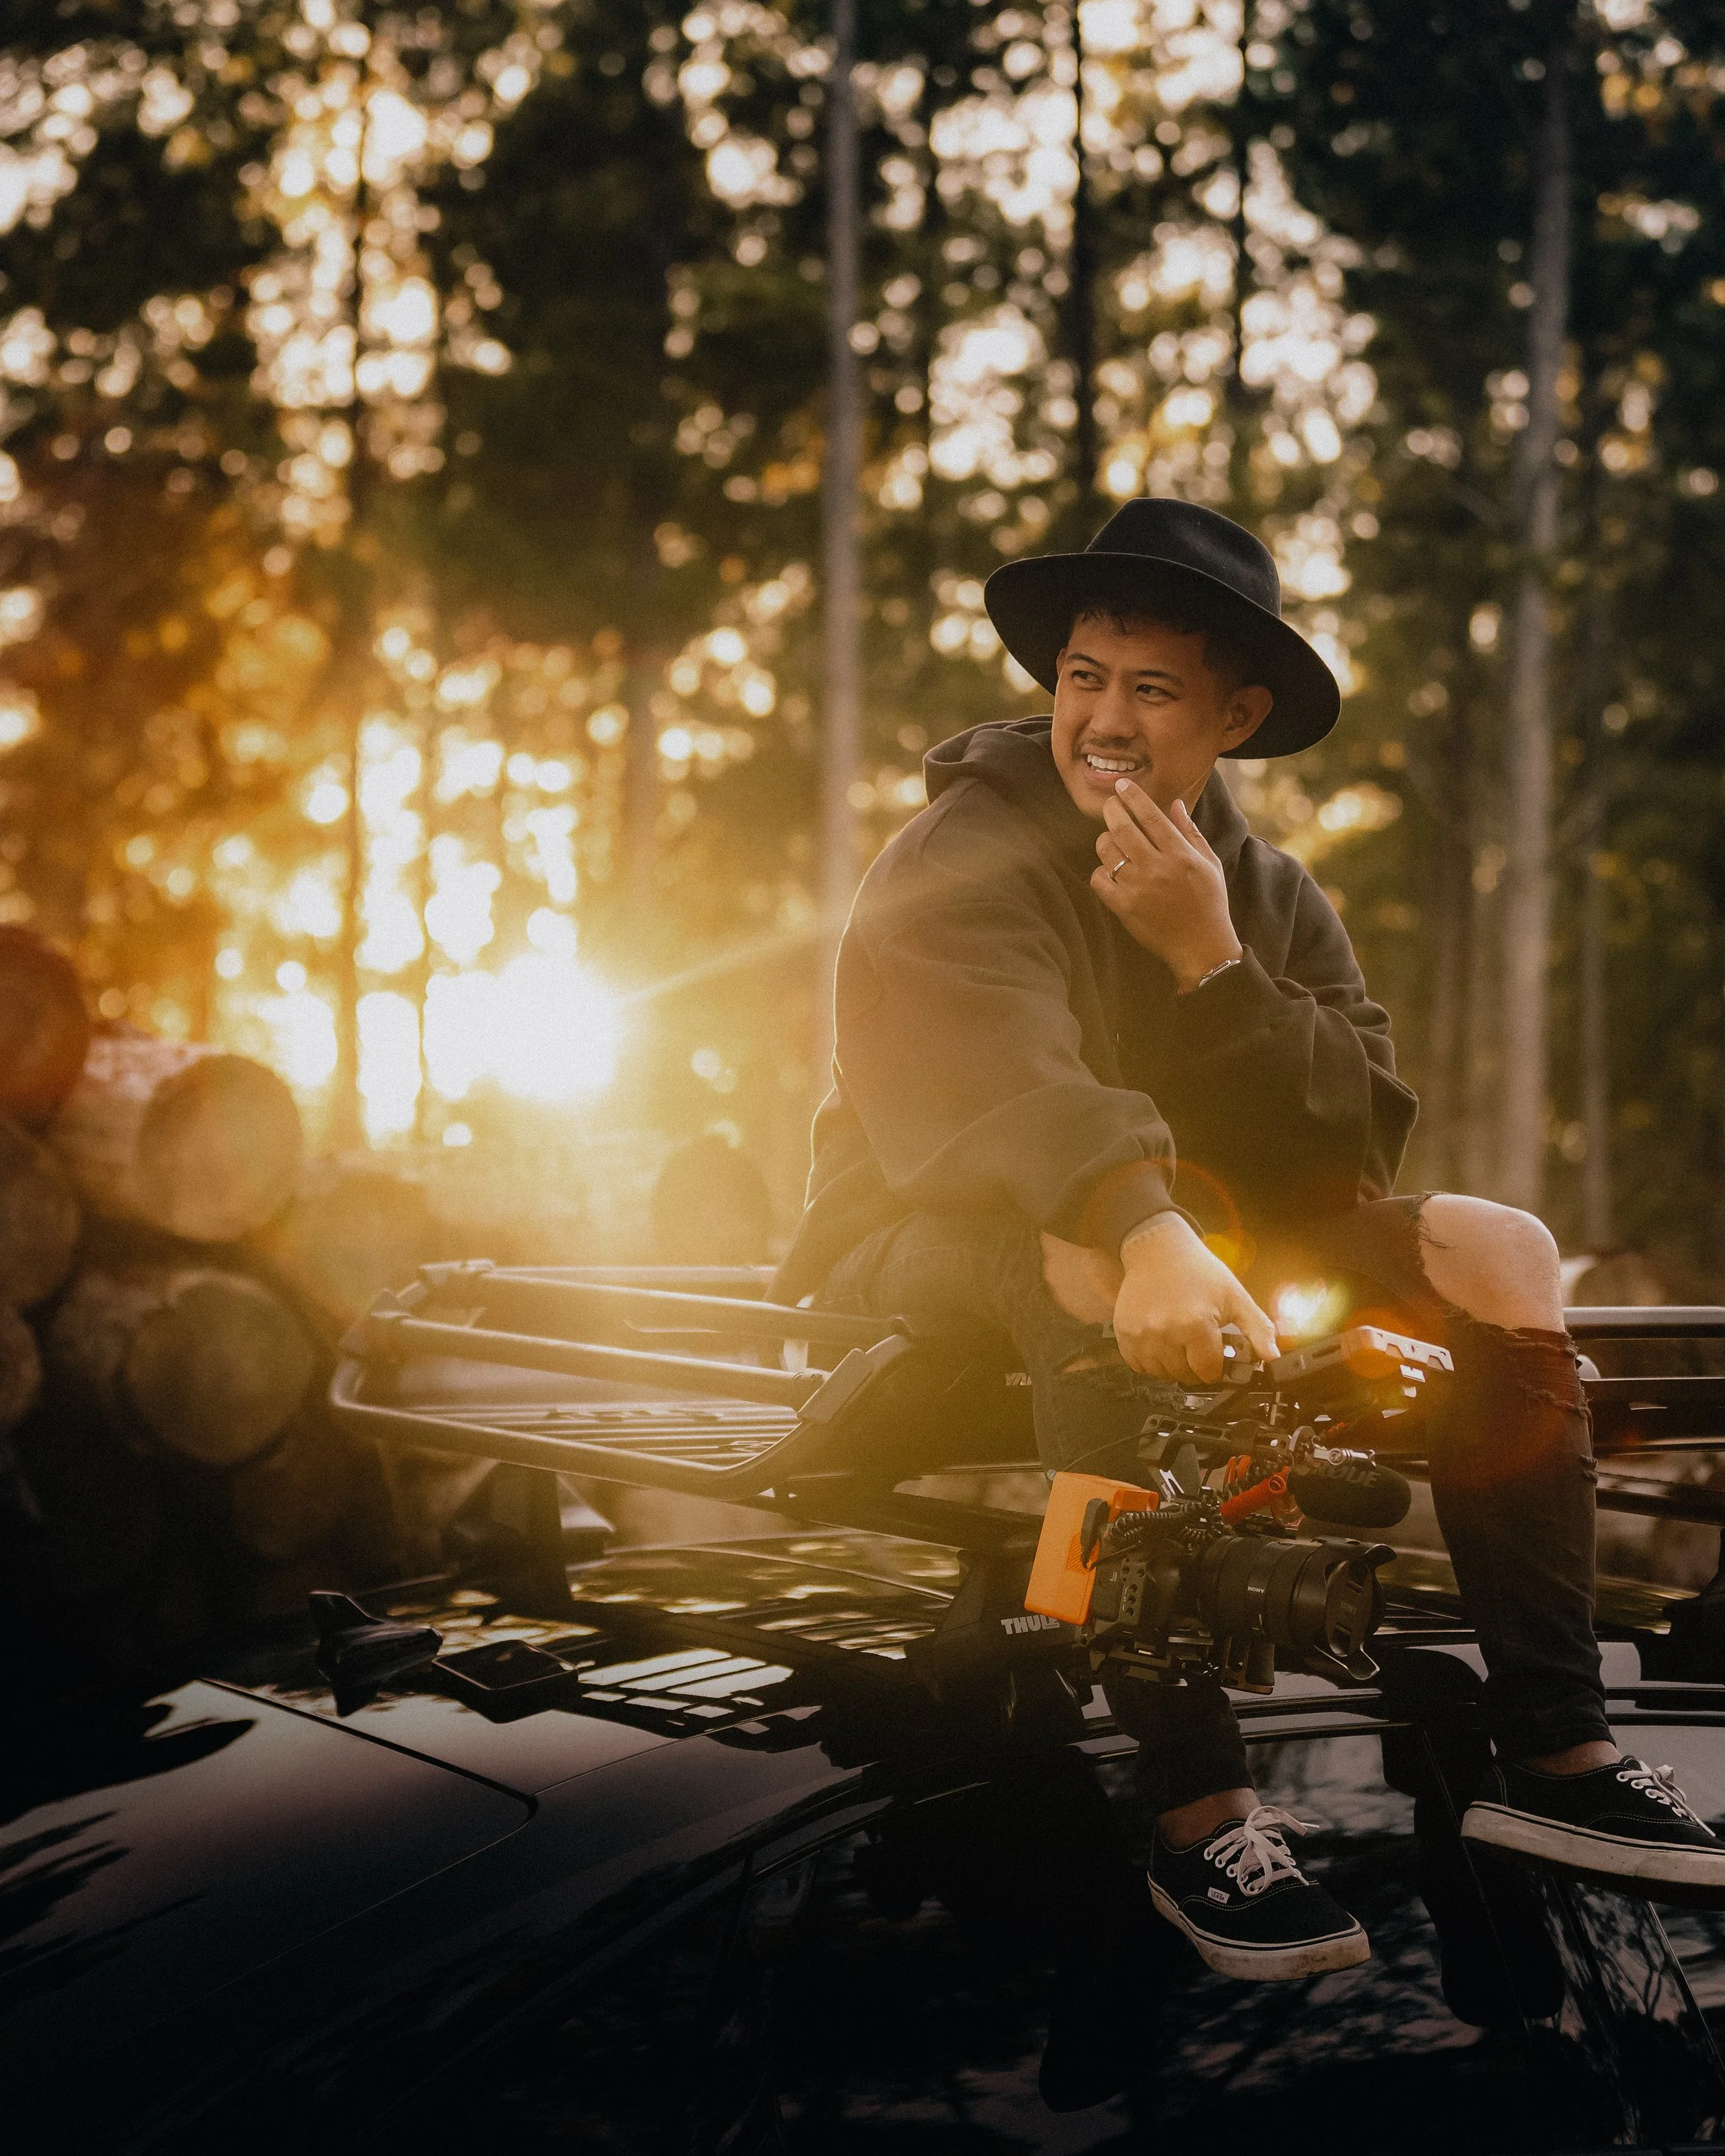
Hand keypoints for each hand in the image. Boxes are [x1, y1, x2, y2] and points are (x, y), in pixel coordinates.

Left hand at [1092, 780, 1241, 990]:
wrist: (1202, 948)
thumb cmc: (1209, 903)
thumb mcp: (1209, 863)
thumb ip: (1190, 832)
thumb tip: (1174, 804)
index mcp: (1180, 855)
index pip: (1150, 815)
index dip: (1133, 796)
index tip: (1122, 785)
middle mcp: (1157, 868)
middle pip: (1123, 827)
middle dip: (1112, 810)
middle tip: (1110, 805)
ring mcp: (1138, 888)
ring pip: (1108, 851)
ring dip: (1105, 840)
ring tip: (1111, 839)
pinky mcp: (1124, 908)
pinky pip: (1099, 879)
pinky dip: (1100, 871)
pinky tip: (1110, 870)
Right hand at [1112, 1214, 1278, 1382]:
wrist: (1157, 1250)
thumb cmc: (1198, 1271)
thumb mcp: (1235, 1295)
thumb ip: (1258, 1328)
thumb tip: (1273, 1357)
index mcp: (1195, 1325)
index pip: (1208, 1371)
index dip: (1216, 1366)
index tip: (1216, 1355)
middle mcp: (1165, 1333)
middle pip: (1184, 1375)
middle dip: (1195, 1366)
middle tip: (1199, 1345)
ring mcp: (1141, 1335)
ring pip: (1161, 1373)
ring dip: (1173, 1365)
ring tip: (1180, 1342)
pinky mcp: (1124, 1333)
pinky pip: (1138, 1365)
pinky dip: (1150, 1361)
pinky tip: (1161, 1342)